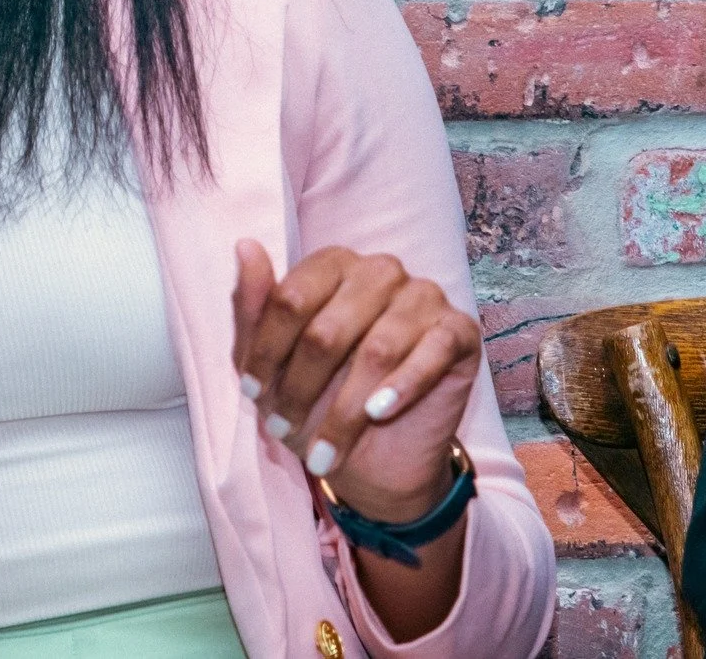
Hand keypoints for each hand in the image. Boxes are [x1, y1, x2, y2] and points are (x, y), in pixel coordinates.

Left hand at [232, 240, 481, 522]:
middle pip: (328, 328)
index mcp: (332, 265)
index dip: (266, 351)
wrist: (370, 460)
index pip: (290, 299)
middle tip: (282, 429)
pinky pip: (434, 351)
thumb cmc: (314, 399)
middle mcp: (380, 270)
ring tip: (325, 449)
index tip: (251, 393)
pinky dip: (404, 387)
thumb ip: (254, 306)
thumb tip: (244, 245)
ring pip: (377, 350)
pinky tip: (379, 413)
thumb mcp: (268, 362)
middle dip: (300, 388)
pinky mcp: (460, 330)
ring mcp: (424, 296)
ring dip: (345, 410)